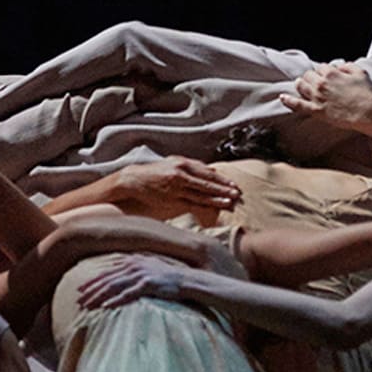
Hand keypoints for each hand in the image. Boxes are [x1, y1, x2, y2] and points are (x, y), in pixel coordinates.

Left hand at [74, 254, 192, 310]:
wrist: (187, 280)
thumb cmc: (168, 278)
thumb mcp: (149, 269)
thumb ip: (134, 270)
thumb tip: (121, 278)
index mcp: (132, 260)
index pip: (107, 272)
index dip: (92, 282)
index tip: (79, 290)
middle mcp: (134, 265)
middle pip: (107, 279)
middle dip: (91, 291)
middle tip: (77, 300)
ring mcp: (140, 274)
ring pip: (113, 286)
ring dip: (98, 297)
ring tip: (87, 306)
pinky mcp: (148, 284)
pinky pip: (128, 294)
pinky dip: (115, 300)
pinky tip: (105, 307)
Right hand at [105, 158, 243, 218]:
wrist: (133, 181)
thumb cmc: (155, 173)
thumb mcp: (173, 163)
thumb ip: (193, 166)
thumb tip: (212, 170)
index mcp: (182, 163)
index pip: (207, 172)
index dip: (222, 179)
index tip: (234, 184)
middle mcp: (181, 174)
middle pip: (207, 182)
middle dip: (224, 189)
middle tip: (238, 193)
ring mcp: (176, 188)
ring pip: (202, 194)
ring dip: (218, 198)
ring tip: (231, 202)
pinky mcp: (172, 199)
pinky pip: (192, 203)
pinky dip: (205, 206)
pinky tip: (215, 208)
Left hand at [279, 63, 371, 134]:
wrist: (367, 113)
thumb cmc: (366, 94)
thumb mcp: (361, 73)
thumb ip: (349, 66)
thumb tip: (340, 66)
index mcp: (331, 73)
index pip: (321, 67)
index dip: (324, 71)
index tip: (328, 76)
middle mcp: (321, 83)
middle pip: (308, 75)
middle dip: (312, 77)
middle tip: (317, 82)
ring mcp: (317, 97)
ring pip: (301, 86)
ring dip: (301, 84)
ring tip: (302, 85)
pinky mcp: (315, 110)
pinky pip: (297, 104)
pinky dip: (288, 100)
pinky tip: (282, 97)